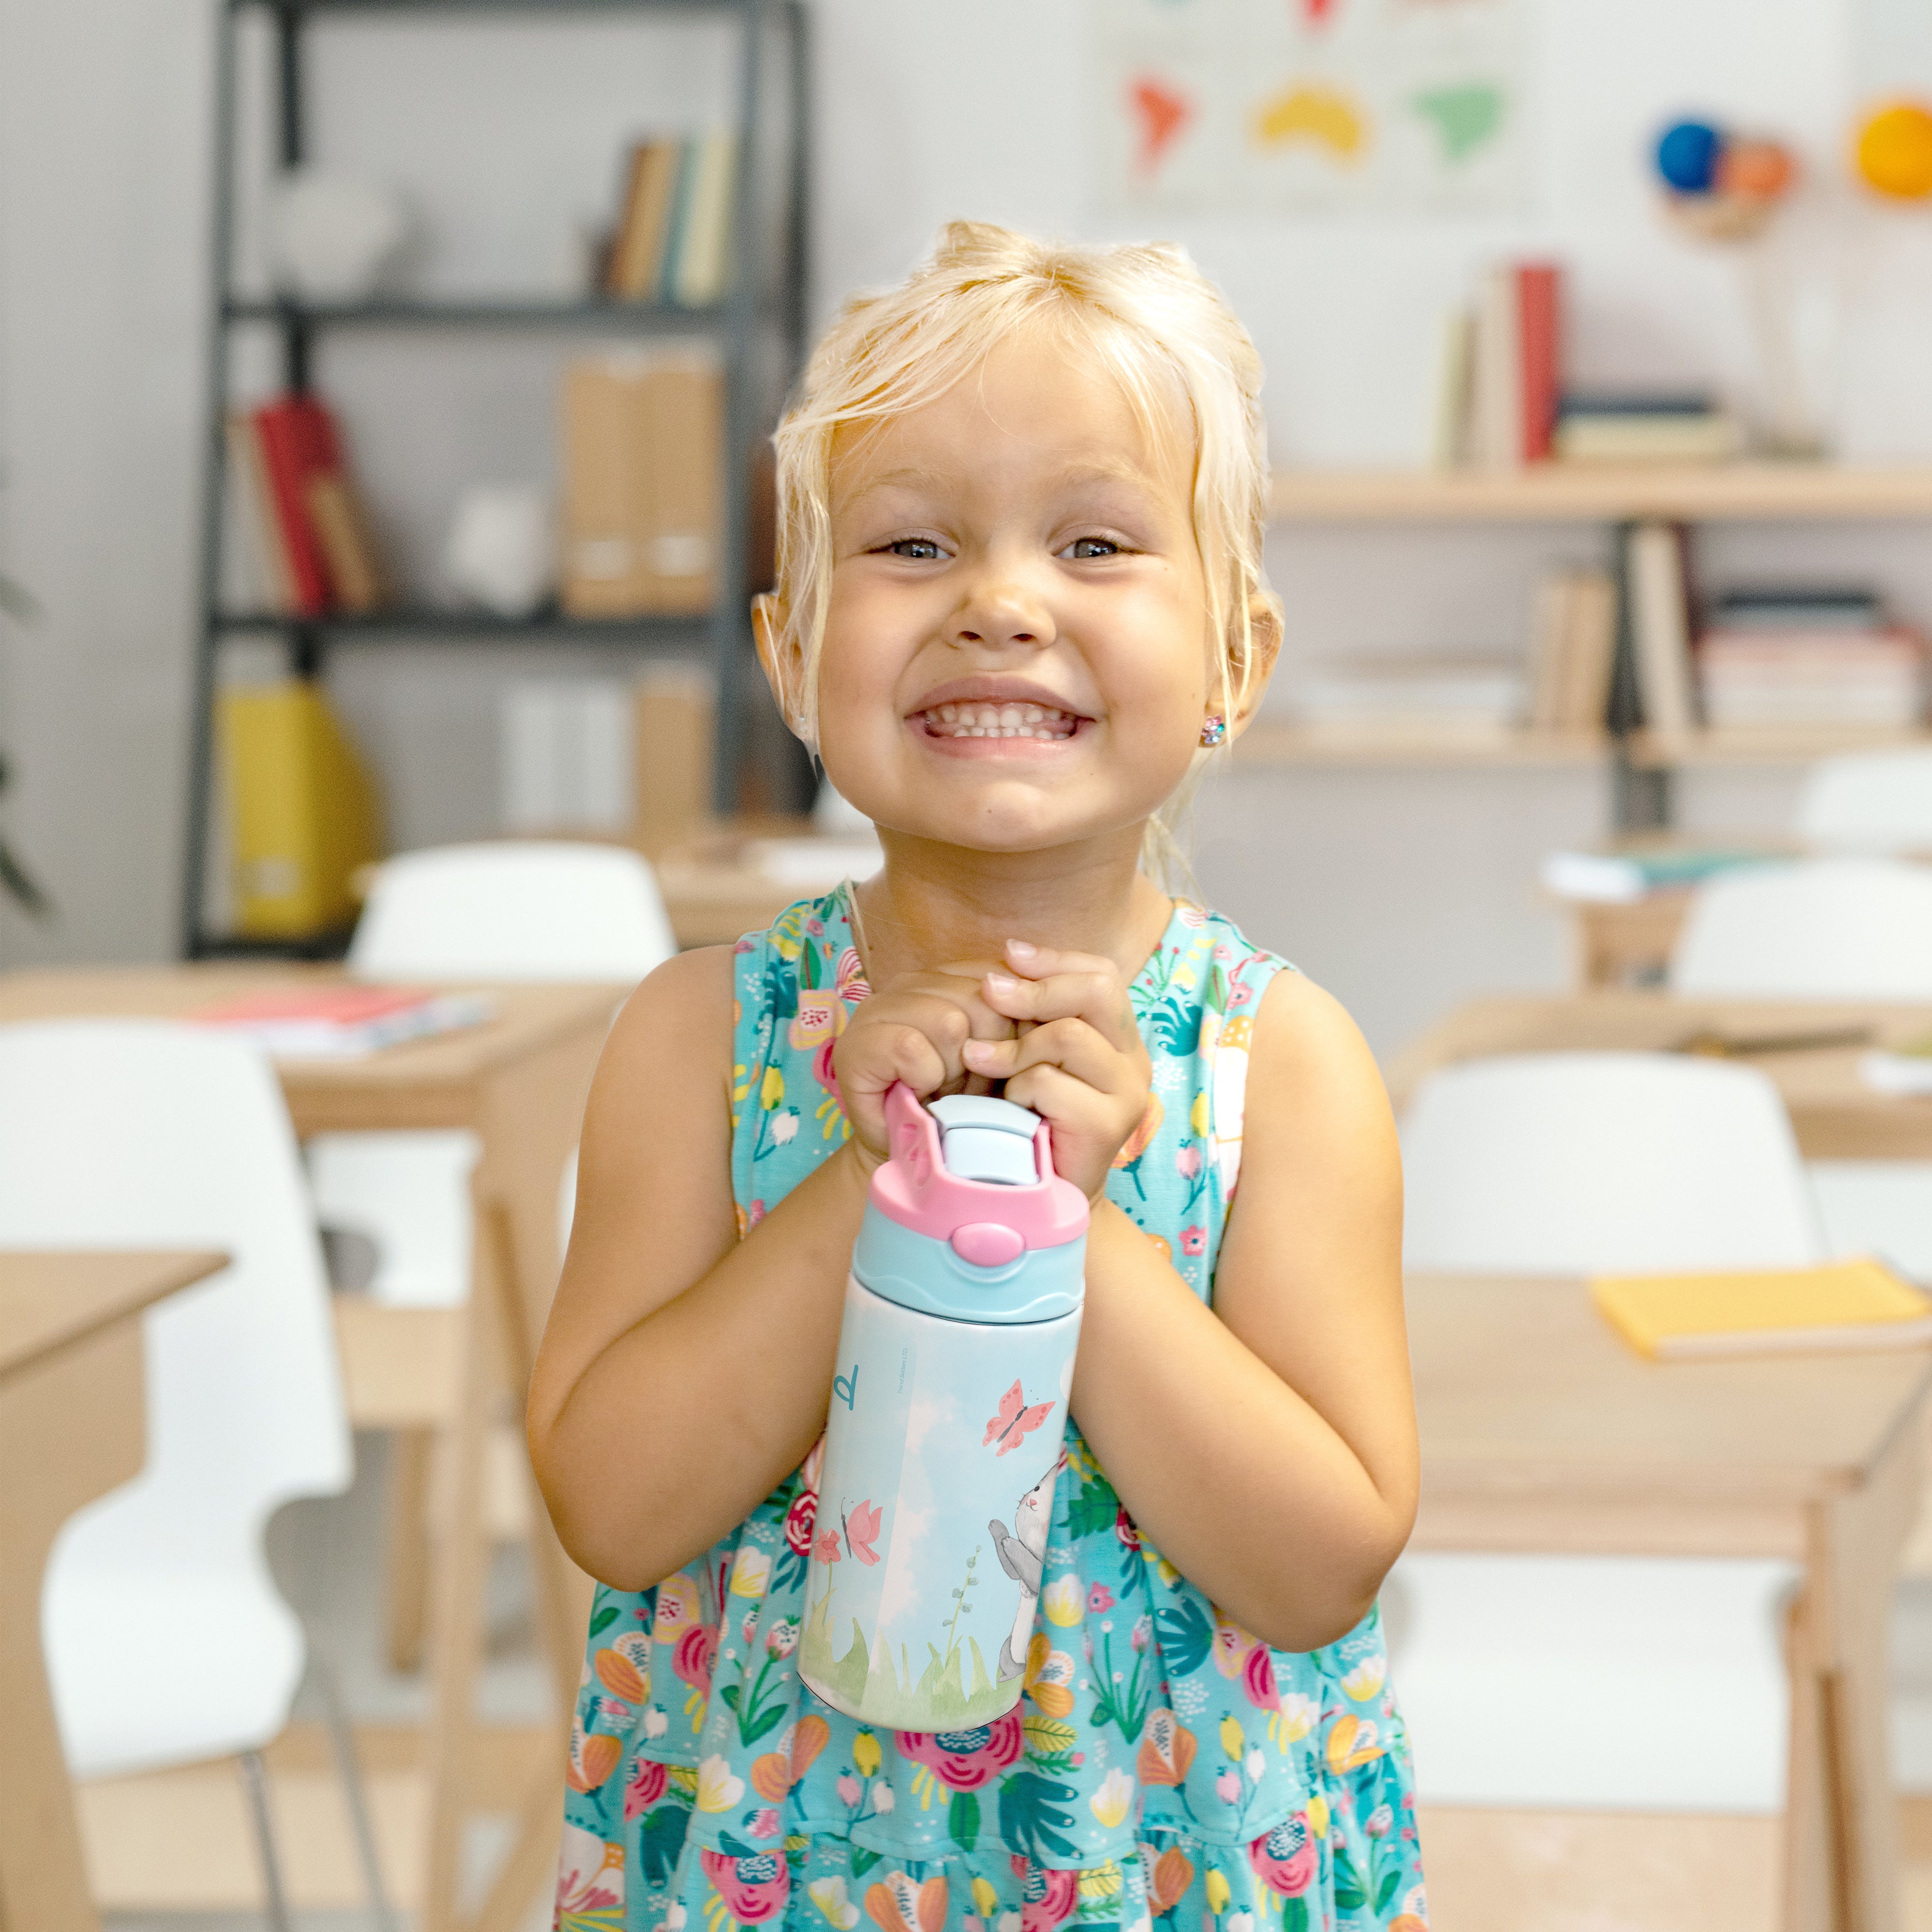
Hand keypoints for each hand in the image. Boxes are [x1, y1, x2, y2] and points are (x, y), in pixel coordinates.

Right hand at [831, 962, 1013, 1170]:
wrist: (914, 1156)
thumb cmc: (965, 1105)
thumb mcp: (1004, 1057)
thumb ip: (1022, 1021)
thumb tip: (1050, 1007)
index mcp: (950, 977)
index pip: (1004, 977)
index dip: (1017, 1027)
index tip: (1005, 1064)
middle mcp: (912, 981)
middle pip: (983, 1000)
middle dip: (990, 1056)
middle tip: (972, 1086)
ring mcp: (879, 1007)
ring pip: (948, 1022)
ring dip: (955, 1071)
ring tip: (946, 1090)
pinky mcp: (857, 1043)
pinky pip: (911, 1049)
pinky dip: (924, 1079)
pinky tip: (919, 1092)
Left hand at [960, 939, 1152, 1201]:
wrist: (1045, 1195)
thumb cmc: (1029, 1119)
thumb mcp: (1030, 1057)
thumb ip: (1031, 1016)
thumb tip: (1004, 964)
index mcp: (1119, 1037)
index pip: (1101, 974)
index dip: (1055, 958)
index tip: (1009, 954)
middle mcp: (1134, 1061)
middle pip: (1096, 991)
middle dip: (1035, 987)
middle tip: (988, 991)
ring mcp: (1128, 1093)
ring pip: (1068, 1036)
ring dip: (1015, 1046)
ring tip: (981, 1062)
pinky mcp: (1109, 1125)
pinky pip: (1050, 1083)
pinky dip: (1017, 1090)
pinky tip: (1009, 1108)